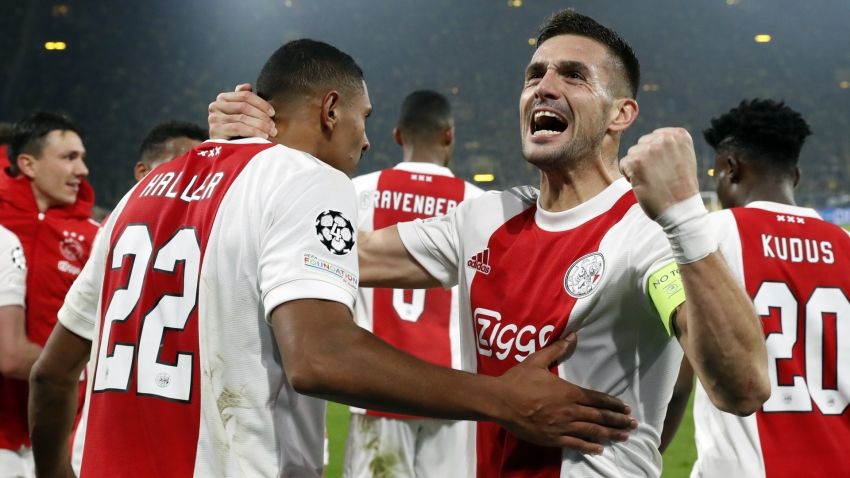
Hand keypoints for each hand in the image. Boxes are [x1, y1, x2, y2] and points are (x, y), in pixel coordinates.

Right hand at [207, 83, 276, 138]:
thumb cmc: (236, 130)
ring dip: (261, 125)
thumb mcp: (240, 113)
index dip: (261, 103)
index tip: (273, 113)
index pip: (245, 95)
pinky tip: (263, 136)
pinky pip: (238, 128)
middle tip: (273, 126)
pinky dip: (253, 132)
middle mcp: (215, 106)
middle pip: (244, 106)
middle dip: (262, 116)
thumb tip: (248, 86)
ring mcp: (214, 118)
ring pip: (243, 118)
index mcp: (222, 98)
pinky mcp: (215, 130)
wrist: (224, 150)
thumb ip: (243, 99)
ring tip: (271, 132)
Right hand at [495, 332, 636, 453]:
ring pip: (592, 431)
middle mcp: (570, 410)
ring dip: (610, 434)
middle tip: (633, 425)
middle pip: (599, 416)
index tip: (625, 408)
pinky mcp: (552, 438)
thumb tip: (573, 336)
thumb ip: (557, 349)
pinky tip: (600, 448)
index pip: (596, 398)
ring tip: (624, 437)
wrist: (501, 401)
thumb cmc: (519, 380)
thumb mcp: (537, 360)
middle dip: (618, 420)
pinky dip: (589, 446)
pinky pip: (575, 444)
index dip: (612, 403)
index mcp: (568, 392)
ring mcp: (562, 426)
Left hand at [619, 127, 699, 218]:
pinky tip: (644, 184)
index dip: (657, 156)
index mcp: (679, 135)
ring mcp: (650, 149)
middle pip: (642, 144)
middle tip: (660, 176)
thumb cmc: (681, 188)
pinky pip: (623, 164)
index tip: (669, 168)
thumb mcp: (683, 158)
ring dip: (637, 168)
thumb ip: (670, 145)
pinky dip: (630, 176)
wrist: (681, 209)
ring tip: (654, 180)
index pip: (655, 137)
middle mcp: (665, 138)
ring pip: (632, 154)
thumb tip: (652, 138)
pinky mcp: (636, 161)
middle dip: (646, 160)